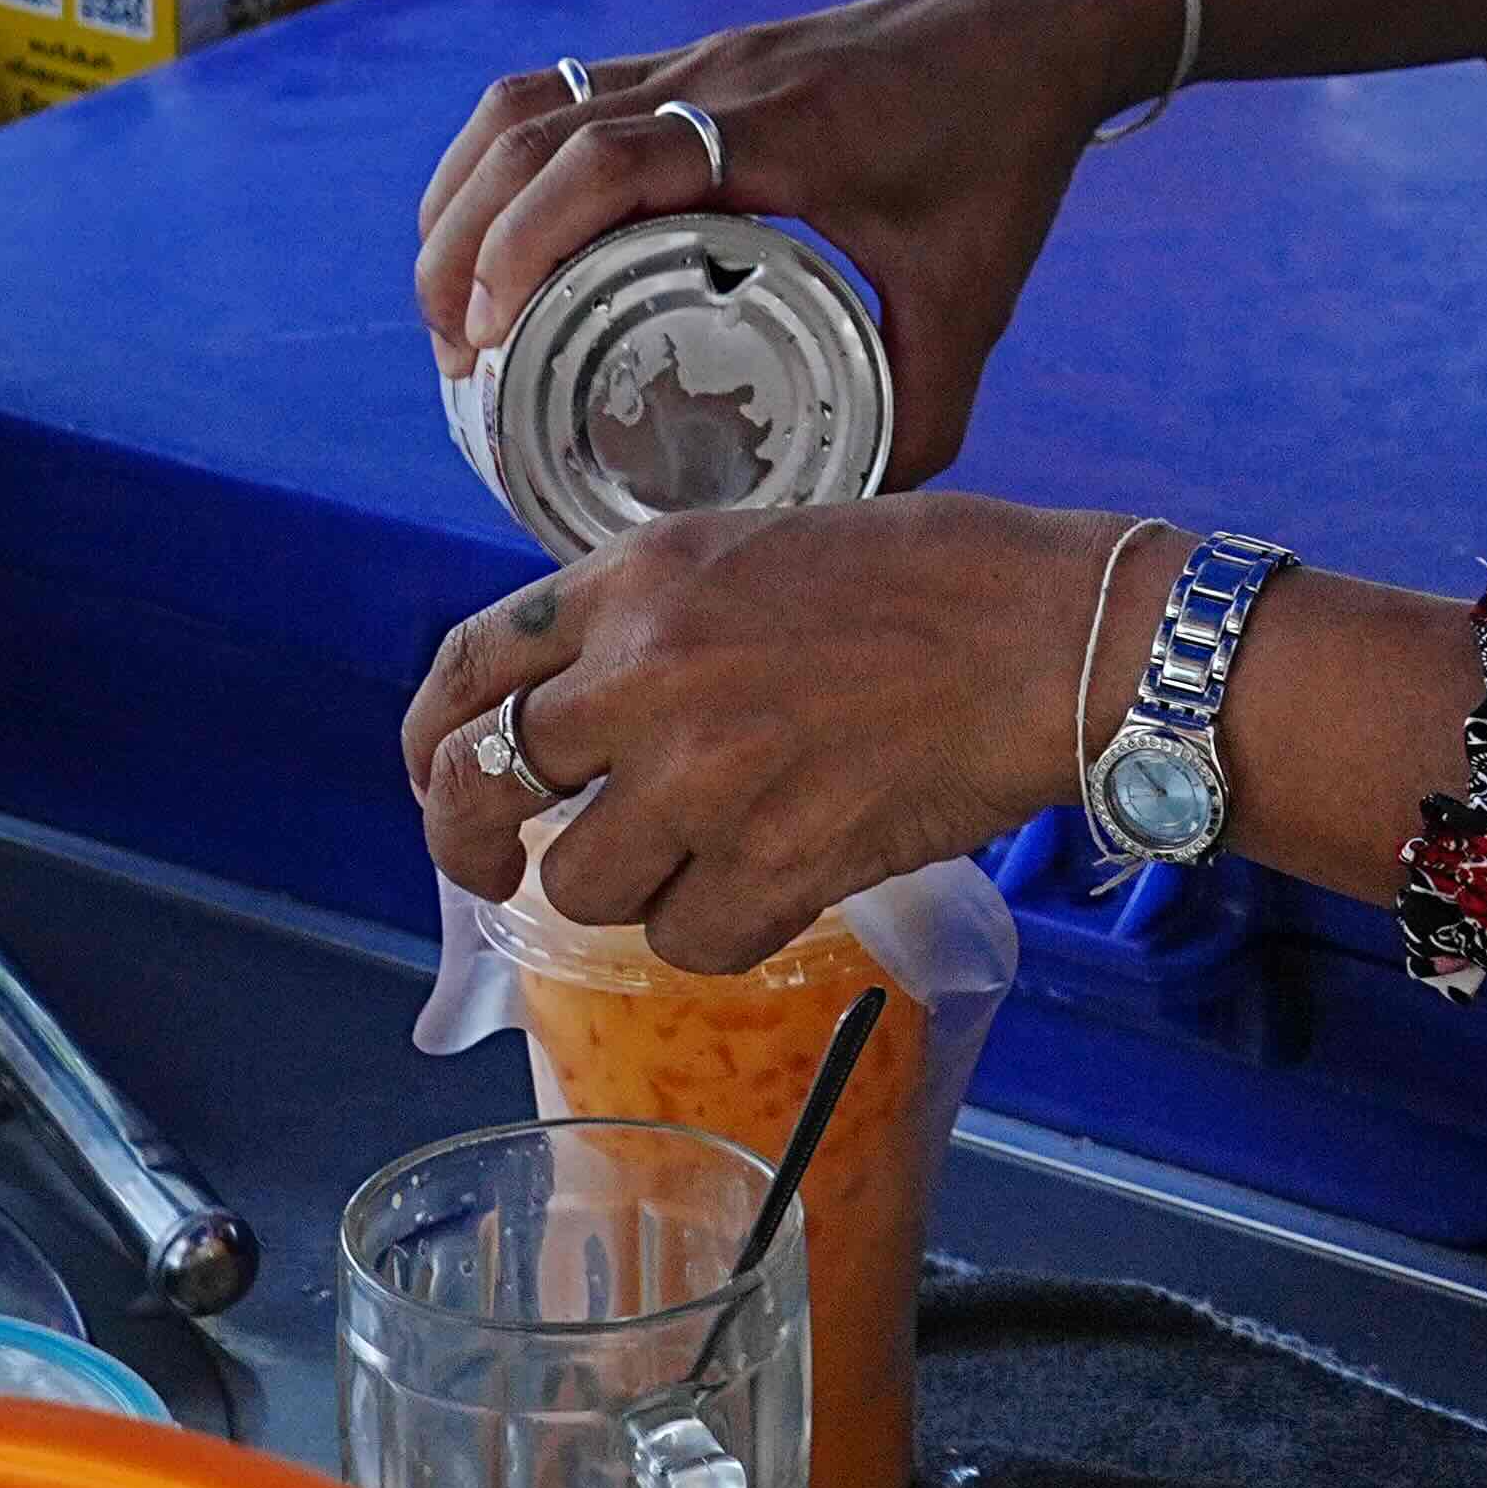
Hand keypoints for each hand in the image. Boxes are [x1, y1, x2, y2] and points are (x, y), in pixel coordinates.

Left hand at [401, 494, 1154, 972]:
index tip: (441, 776)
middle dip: (476, 844)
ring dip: (627, 887)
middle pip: (489, 788)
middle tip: (503, 867)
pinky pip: (690, 941)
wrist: (1054, 639)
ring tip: (696, 858)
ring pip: (585, 884)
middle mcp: (649, 675)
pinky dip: (717, 932)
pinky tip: (769, 888)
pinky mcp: (777, 862)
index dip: (432, 741)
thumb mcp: (761, 546)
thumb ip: (658, 614)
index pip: (470, 666)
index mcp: (640, 579)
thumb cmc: (936, 579)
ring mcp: (708, 776)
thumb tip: (586, 697)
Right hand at [414, 0, 1179, 482]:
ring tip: (455, 306)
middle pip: (528, 132)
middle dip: (460, 243)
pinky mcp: (691, 57)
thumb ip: (922, 413)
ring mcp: (695, 58)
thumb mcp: (975, 297)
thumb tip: (844, 520)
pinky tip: (497, 236)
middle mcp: (715, 80)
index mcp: (778, 130)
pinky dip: (502, 163)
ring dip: (463, 197)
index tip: (485, 338)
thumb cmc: (1005, 154)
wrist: (1032, 27)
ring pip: (523, 101)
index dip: (522, 241)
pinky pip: (556, 90)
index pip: (604, 160)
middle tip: (455, 355)